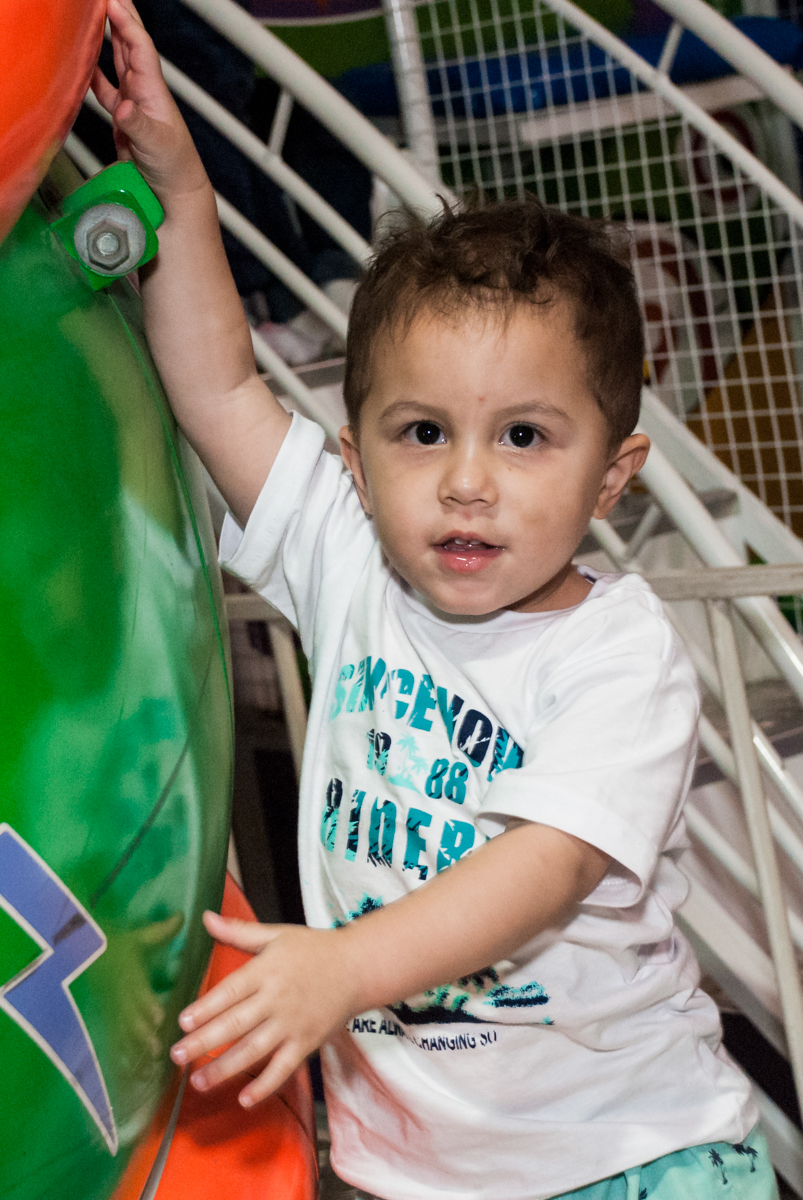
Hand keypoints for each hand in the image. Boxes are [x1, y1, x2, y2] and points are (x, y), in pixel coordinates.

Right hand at [92, 0, 207, 202]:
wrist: (175, 194)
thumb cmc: (174, 169)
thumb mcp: (158, 146)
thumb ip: (139, 126)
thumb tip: (123, 107)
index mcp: (153, 91)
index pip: (139, 48)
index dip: (126, 23)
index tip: (111, 1)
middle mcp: (144, 92)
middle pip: (131, 45)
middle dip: (121, 17)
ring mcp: (133, 105)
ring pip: (119, 62)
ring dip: (109, 39)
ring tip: (98, 16)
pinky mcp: (124, 120)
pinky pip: (106, 90)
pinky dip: (96, 76)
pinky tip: (86, 66)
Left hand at [170, 912, 359, 1106]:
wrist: (357, 968)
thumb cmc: (314, 949)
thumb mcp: (276, 934)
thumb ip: (238, 931)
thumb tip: (206, 918)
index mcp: (267, 970)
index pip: (231, 991)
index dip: (206, 1007)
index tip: (183, 1022)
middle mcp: (277, 999)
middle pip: (236, 1023)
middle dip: (204, 1041)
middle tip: (177, 1056)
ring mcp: (292, 1024)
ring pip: (254, 1050)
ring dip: (225, 1068)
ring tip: (198, 1081)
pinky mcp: (307, 1043)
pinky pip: (283, 1068)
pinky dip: (265, 1085)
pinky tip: (244, 1098)